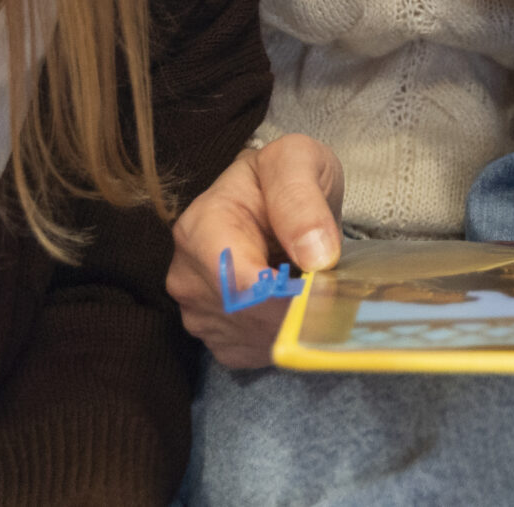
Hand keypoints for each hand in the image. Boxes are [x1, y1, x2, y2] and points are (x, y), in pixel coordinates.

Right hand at [166, 133, 344, 367]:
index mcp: (201, 225)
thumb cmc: (285, 174)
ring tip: (307, 285)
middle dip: (294, 306)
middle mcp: (187, 274)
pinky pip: (253, 351)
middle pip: (247, 314)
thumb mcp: (297, 161)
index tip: (320, 286)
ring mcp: (195, 310)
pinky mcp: (214, 336)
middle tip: (327, 283)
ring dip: (290, 320)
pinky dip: (282, 335)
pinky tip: (290, 304)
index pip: (239, 281)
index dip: (286, 292)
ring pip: (254, 336)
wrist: (275, 198)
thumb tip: (316, 255)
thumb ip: (301, 200)